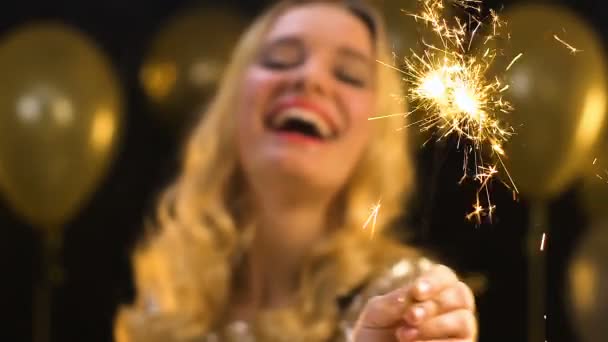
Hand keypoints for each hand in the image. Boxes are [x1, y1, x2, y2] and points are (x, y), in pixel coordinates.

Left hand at [353, 264, 476, 341]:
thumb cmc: (376, 334)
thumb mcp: (376, 315)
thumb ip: (392, 302)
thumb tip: (411, 294)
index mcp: (431, 292)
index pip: (445, 276)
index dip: (434, 281)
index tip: (416, 291)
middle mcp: (451, 310)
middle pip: (461, 295)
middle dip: (433, 305)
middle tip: (410, 317)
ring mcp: (459, 333)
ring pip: (465, 321)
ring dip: (433, 326)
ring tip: (403, 335)